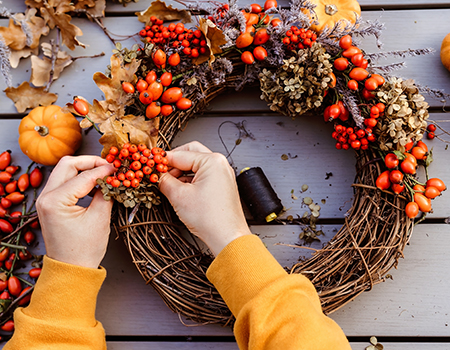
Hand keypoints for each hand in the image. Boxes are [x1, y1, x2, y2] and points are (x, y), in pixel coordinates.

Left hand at [36, 156, 115, 268]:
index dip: (103, 170)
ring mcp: (45, 199)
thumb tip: (112, 177)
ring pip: (64, 170)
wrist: (71, 269)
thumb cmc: (84, 250)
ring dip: (84, 169)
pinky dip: (79, 178)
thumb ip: (106, 193)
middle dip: (90, 162)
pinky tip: (94, 183)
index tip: (118, 168)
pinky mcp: (50, 203)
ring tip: (103, 173)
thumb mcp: (100, 218)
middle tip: (109, 165)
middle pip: (68, 164)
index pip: (83, 176)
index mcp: (55, 201)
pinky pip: (64, 181)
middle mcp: (45, 197)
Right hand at [159, 141, 251, 255]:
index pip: (181, 154)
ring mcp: (222, 175)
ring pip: (196, 165)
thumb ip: (164, 181)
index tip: (151, 164)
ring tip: (168, 184)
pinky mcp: (221, 185)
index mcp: (212, 161)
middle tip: (160, 172)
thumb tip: (157, 175)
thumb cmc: (211, 219)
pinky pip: (202, 175)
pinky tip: (180, 190)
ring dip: (181, 172)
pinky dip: (190, 180)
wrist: (227, 237)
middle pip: (190, 153)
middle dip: (173, 163)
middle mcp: (220, 164)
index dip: (163, 161)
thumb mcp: (179, 196)